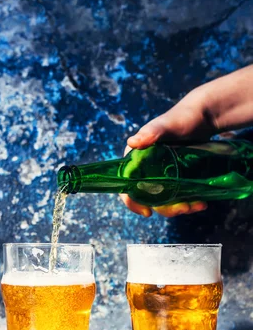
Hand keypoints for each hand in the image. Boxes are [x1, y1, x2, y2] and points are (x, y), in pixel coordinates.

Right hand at [121, 96, 212, 216]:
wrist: (203, 117)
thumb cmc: (181, 118)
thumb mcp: (165, 125)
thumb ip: (150, 133)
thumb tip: (132, 143)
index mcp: (135, 160)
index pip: (127, 186)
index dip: (133, 202)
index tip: (148, 212)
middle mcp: (145, 170)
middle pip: (149, 198)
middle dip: (165, 208)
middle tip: (183, 208)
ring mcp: (161, 176)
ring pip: (165, 200)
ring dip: (179, 208)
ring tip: (196, 205)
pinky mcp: (176, 179)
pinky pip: (178, 196)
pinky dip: (189, 202)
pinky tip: (200, 202)